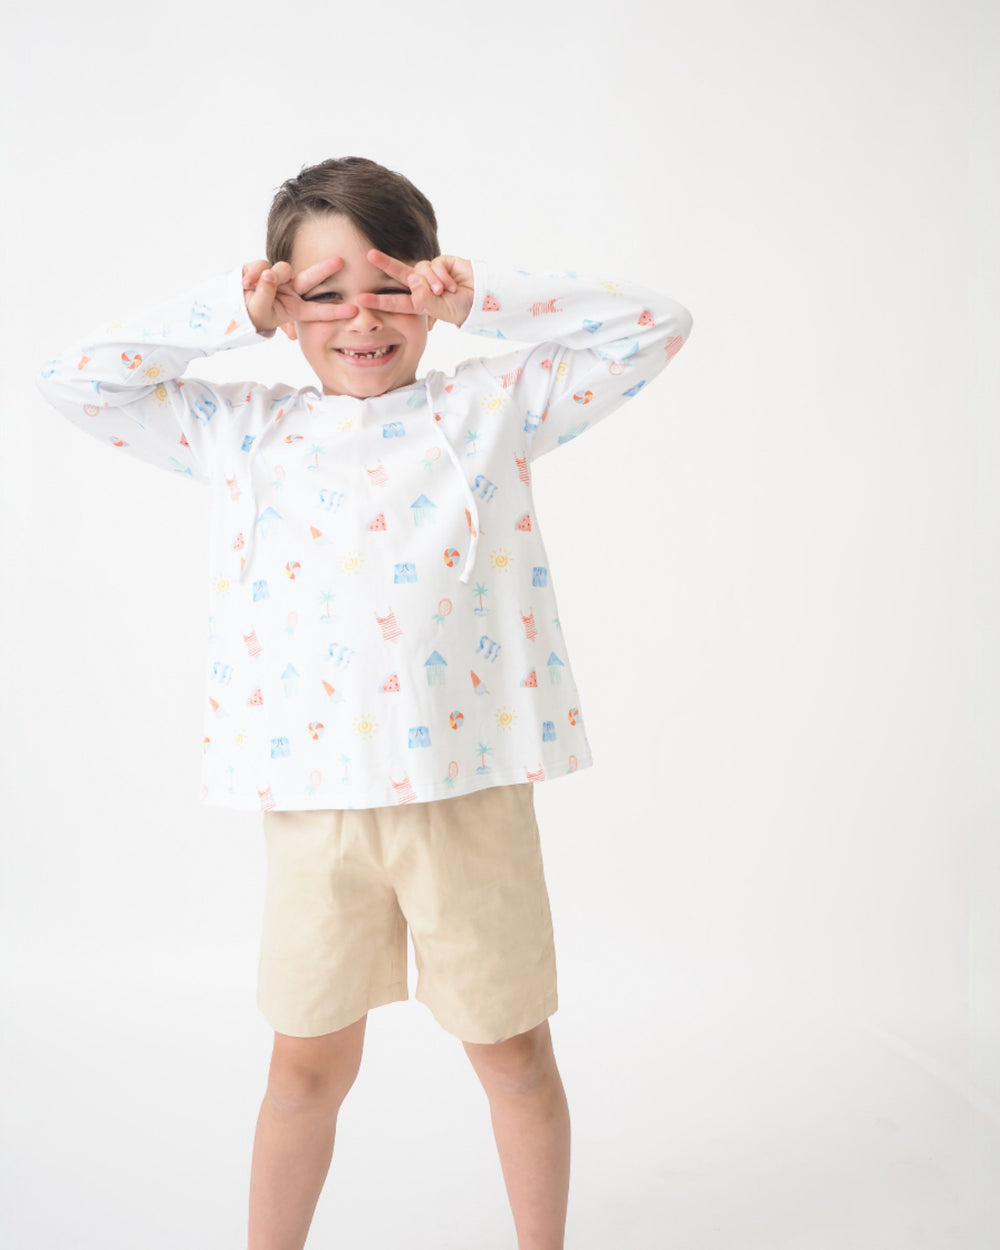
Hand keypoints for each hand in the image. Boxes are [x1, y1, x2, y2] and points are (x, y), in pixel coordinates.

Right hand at [242, 258, 358, 331]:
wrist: (231, 305)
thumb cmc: (249, 314)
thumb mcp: (259, 311)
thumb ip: (265, 294)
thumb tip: (270, 274)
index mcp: (295, 309)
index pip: (318, 310)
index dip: (335, 311)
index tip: (353, 311)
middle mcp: (291, 292)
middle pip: (311, 279)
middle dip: (325, 269)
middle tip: (341, 261)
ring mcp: (279, 278)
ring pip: (282, 269)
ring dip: (268, 277)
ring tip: (250, 287)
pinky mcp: (265, 268)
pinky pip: (262, 265)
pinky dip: (253, 273)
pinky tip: (245, 283)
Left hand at [358, 250, 474, 326]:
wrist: (481, 299)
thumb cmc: (461, 308)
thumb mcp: (441, 310)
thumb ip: (425, 299)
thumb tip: (411, 280)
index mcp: (418, 303)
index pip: (395, 300)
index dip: (378, 300)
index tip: (361, 299)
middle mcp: (421, 286)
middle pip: (399, 273)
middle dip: (385, 263)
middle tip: (369, 255)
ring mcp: (430, 273)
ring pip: (421, 270)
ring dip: (432, 281)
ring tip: (444, 291)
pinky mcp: (441, 262)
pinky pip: (435, 265)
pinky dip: (442, 276)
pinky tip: (452, 284)